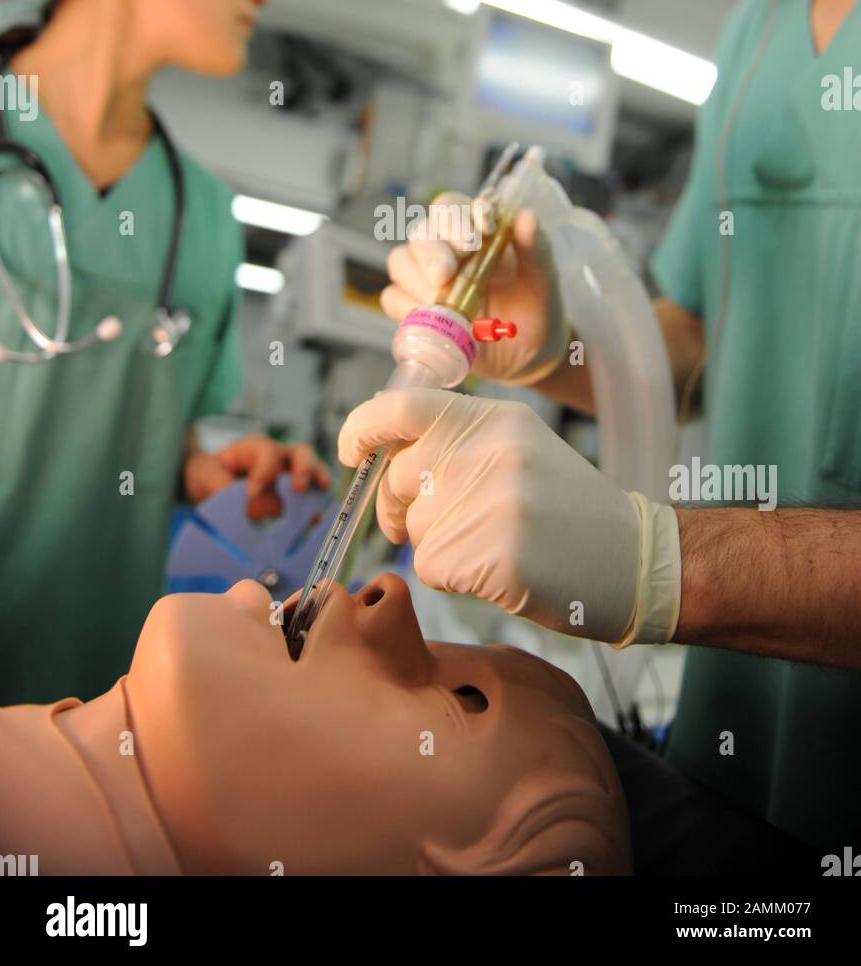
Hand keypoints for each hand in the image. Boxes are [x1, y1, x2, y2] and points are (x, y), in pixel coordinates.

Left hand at [183, 435, 330, 520]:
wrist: (208, 480)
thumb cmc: (208, 473)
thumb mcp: (205, 475)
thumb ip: (222, 487)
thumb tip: (249, 506)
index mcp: (254, 447)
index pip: (267, 454)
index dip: (263, 473)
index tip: (252, 494)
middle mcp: (277, 455)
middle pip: (300, 453)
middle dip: (303, 469)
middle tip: (299, 489)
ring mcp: (288, 472)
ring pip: (312, 468)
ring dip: (318, 482)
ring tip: (320, 500)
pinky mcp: (293, 491)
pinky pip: (311, 492)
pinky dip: (316, 503)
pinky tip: (316, 518)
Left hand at [338, 389, 680, 645]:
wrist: (634, 558)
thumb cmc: (566, 509)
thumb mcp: (517, 448)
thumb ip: (455, 441)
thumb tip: (380, 453)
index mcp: (493, 420)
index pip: (402, 408)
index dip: (361, 429)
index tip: (352, 454)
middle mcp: (490, 452)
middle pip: (399, 478)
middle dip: (397, 508)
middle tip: (421, 525)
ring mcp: (493, 503)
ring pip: (416, 528)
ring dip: (436, 545)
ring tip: (489, 544)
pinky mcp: (495, 555)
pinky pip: (433, 568)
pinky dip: (453, 577)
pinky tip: (496, 571)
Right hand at [382, 191, 568, 383]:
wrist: (527, 356)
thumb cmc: (535, 310)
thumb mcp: (543, 281)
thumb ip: (535, 250)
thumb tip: (526, 217)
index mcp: (475, 230)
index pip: (450, 207)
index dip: (455, 218)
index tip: (475, 238)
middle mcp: (446, 248)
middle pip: (421, 233)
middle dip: (432, 252)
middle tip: (445, 275)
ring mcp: (426, 278)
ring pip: (400, 261)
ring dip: (417, 280)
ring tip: (446, 303)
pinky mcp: (414, 308)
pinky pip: (393, 298)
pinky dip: (408, 308)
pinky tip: (434, 320)